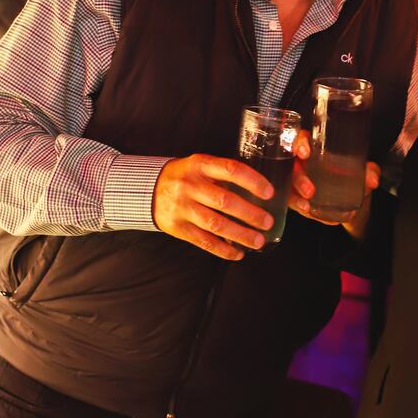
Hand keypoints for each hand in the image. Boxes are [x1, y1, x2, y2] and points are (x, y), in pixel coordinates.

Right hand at [151, 153, 273, 259]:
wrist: (148, 189)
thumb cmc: (185, 177)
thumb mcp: (200, 166)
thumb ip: (223, 175)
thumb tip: (258, 192)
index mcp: (199, 165)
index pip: (231, 170)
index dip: (253, 181)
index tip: (269, 193)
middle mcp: (190, 185)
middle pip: (225, 201)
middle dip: (250, 214)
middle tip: (268, 222)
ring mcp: (182, 207)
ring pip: (216, 224)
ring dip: (241, 235)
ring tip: (258, 241)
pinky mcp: (177, 227)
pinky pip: (204, 241)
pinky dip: (223, 249)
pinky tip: (238, 253)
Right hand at [288, 134, 379, 233]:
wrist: (355, 204)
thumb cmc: (353, 179)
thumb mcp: (363, 173)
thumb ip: (369, 172)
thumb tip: (372, 179)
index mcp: (316, 148)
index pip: (301, 139)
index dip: (299, 143)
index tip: (305, 152)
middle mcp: (302, 163)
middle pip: (290, 165)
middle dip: (298, 178)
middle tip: (310, 191)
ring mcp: (296, 181)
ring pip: (287, 186)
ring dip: (295, 197)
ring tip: (308, 206)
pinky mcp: (296, 198)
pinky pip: (294, 203)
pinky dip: (302, 209)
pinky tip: (311, 212)